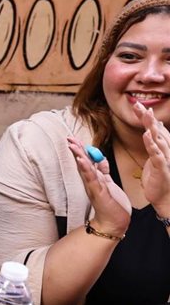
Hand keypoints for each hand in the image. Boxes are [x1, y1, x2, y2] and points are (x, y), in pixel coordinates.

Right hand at [67, 137, 131, 235]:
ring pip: (84, 168)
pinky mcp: (98, 192)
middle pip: (82, 162)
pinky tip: (81, 160)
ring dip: (78, 156)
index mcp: (94, 178)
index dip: (81, 149)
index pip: (86, 160)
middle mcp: (91, 181)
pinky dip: (86, 168)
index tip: (74, 138)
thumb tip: (100, 158)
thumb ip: (103, 171)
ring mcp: (93, 186)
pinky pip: (91, 178)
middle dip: (76, 149)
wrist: (114, 223)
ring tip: (73, 145)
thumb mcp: (109, 183)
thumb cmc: (112, 205)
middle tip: (68, 138)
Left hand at [136, 102, 169, 216]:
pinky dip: (152, 145)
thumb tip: (156, 126)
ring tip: (145, 114)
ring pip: (159, 140)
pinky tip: (147, 135)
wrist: (166, 199)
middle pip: (157, 131)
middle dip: (148, 118)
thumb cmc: (161, 178)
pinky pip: (157, 155)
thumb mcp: (156, 157)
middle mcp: (167, 151)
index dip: (146, 117)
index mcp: (163, 148)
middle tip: (138, 104)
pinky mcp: (163, 169)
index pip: (155, 129)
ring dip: (152, 127)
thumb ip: (156, 142)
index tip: (137, 105)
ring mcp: (166, 159)